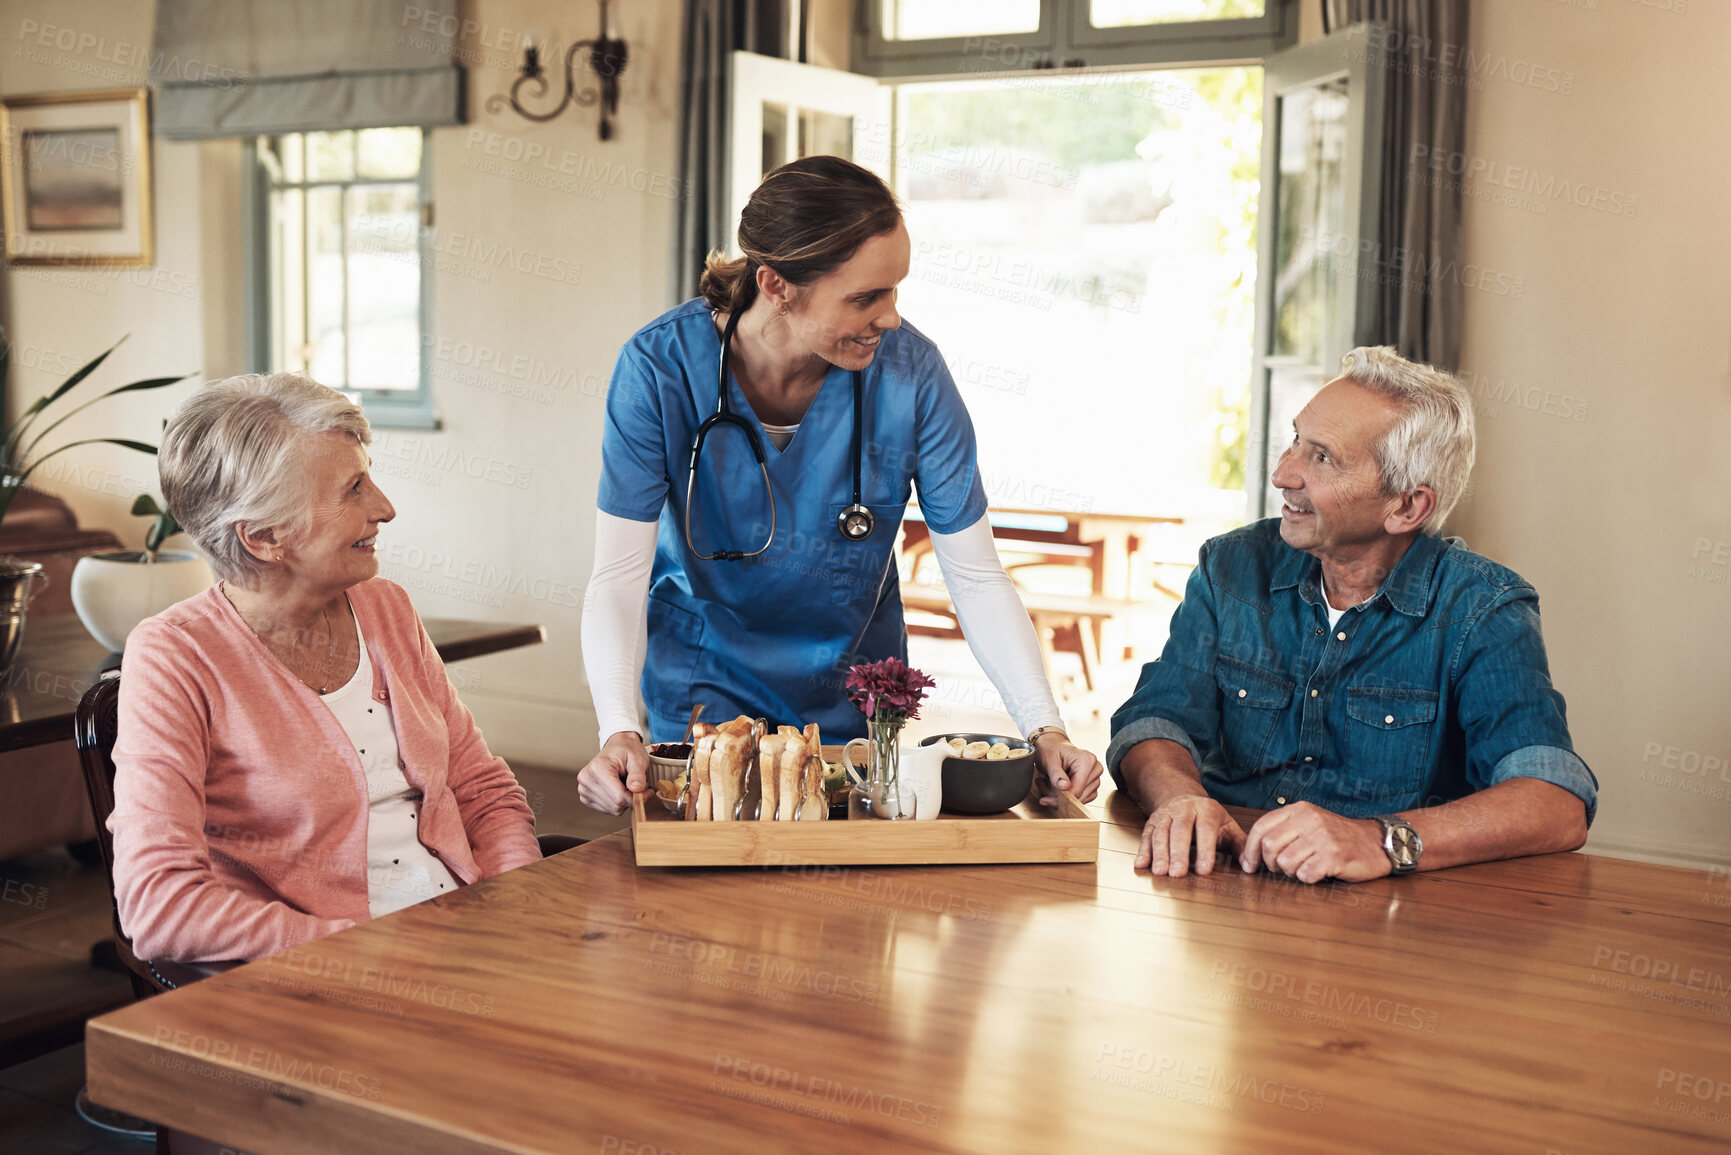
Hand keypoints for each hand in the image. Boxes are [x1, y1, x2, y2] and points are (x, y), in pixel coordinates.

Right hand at [576, 731, 649, 814]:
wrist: (617, 746)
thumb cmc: (627, 751)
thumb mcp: (638, 759)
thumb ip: (638, 775)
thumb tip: (637, 789)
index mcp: (598, 768)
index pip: (619, 797)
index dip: (637, 798)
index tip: (648, 791)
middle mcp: (586, 779)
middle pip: (616, 805)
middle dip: (631, 799)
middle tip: (637, 785)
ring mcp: (583, 789)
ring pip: (612, 810)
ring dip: (624, 801)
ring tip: (626, 784)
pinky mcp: (585, 797)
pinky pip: (607, 810)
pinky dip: (616, 803)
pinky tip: (617, 789)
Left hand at [1034, 735, 1102, 804]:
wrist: (1053, 746)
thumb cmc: (1051, 750)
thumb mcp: (1049, 760)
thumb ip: (1056, 774)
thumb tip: (1065, 787)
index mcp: (1087, 761)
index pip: (1077, 790)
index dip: (1060, 799)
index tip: (1045, 799)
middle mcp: (1095, 769)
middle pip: (1078, 796)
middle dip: (1058, 797)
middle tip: (1042, 785)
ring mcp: (1095, 778)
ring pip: (1079, 799)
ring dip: (1061, 797)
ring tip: (1048, 783)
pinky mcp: (1093, 784)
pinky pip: (1081, 798)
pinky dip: (1068, 796)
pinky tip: (1057, 786)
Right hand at [1136, 794, 1244, 876]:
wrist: (1183, 796)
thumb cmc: (1209, 818)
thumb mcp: (1227, 826)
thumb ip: (1240, 844)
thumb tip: (1251, 865)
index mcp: (1206, 810)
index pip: (1206, 829)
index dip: (1205, 850)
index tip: (1203, 870)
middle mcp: (1184, 809)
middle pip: (1180, 830)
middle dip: (1178, 853)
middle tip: (1178, 874)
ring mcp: (1166, 815)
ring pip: (1161, 833)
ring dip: (1159, 853)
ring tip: (1160, 872)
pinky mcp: (1151, 822)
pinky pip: (1146, 835)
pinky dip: (1143, 850)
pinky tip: (1140, 864)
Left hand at [1238, 802, 1388, 882]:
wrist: (1376, 842)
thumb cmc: (1338, 836)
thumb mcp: (1309, 823)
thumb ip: (1282, 831)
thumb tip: (1249, 855)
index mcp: (1299, 810)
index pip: (1261, 828)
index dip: (1250, 850)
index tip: (1249, 866)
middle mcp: (1309, 820)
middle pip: (1270, 847)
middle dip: (1271, 864)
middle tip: (1283, 869)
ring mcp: (1322, 837)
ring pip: (1286, 863)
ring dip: (1292, 872)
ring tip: (1307, 867)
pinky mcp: (1335, 856)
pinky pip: (1305, 875)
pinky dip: (1308, 879)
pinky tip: (1319, 872)